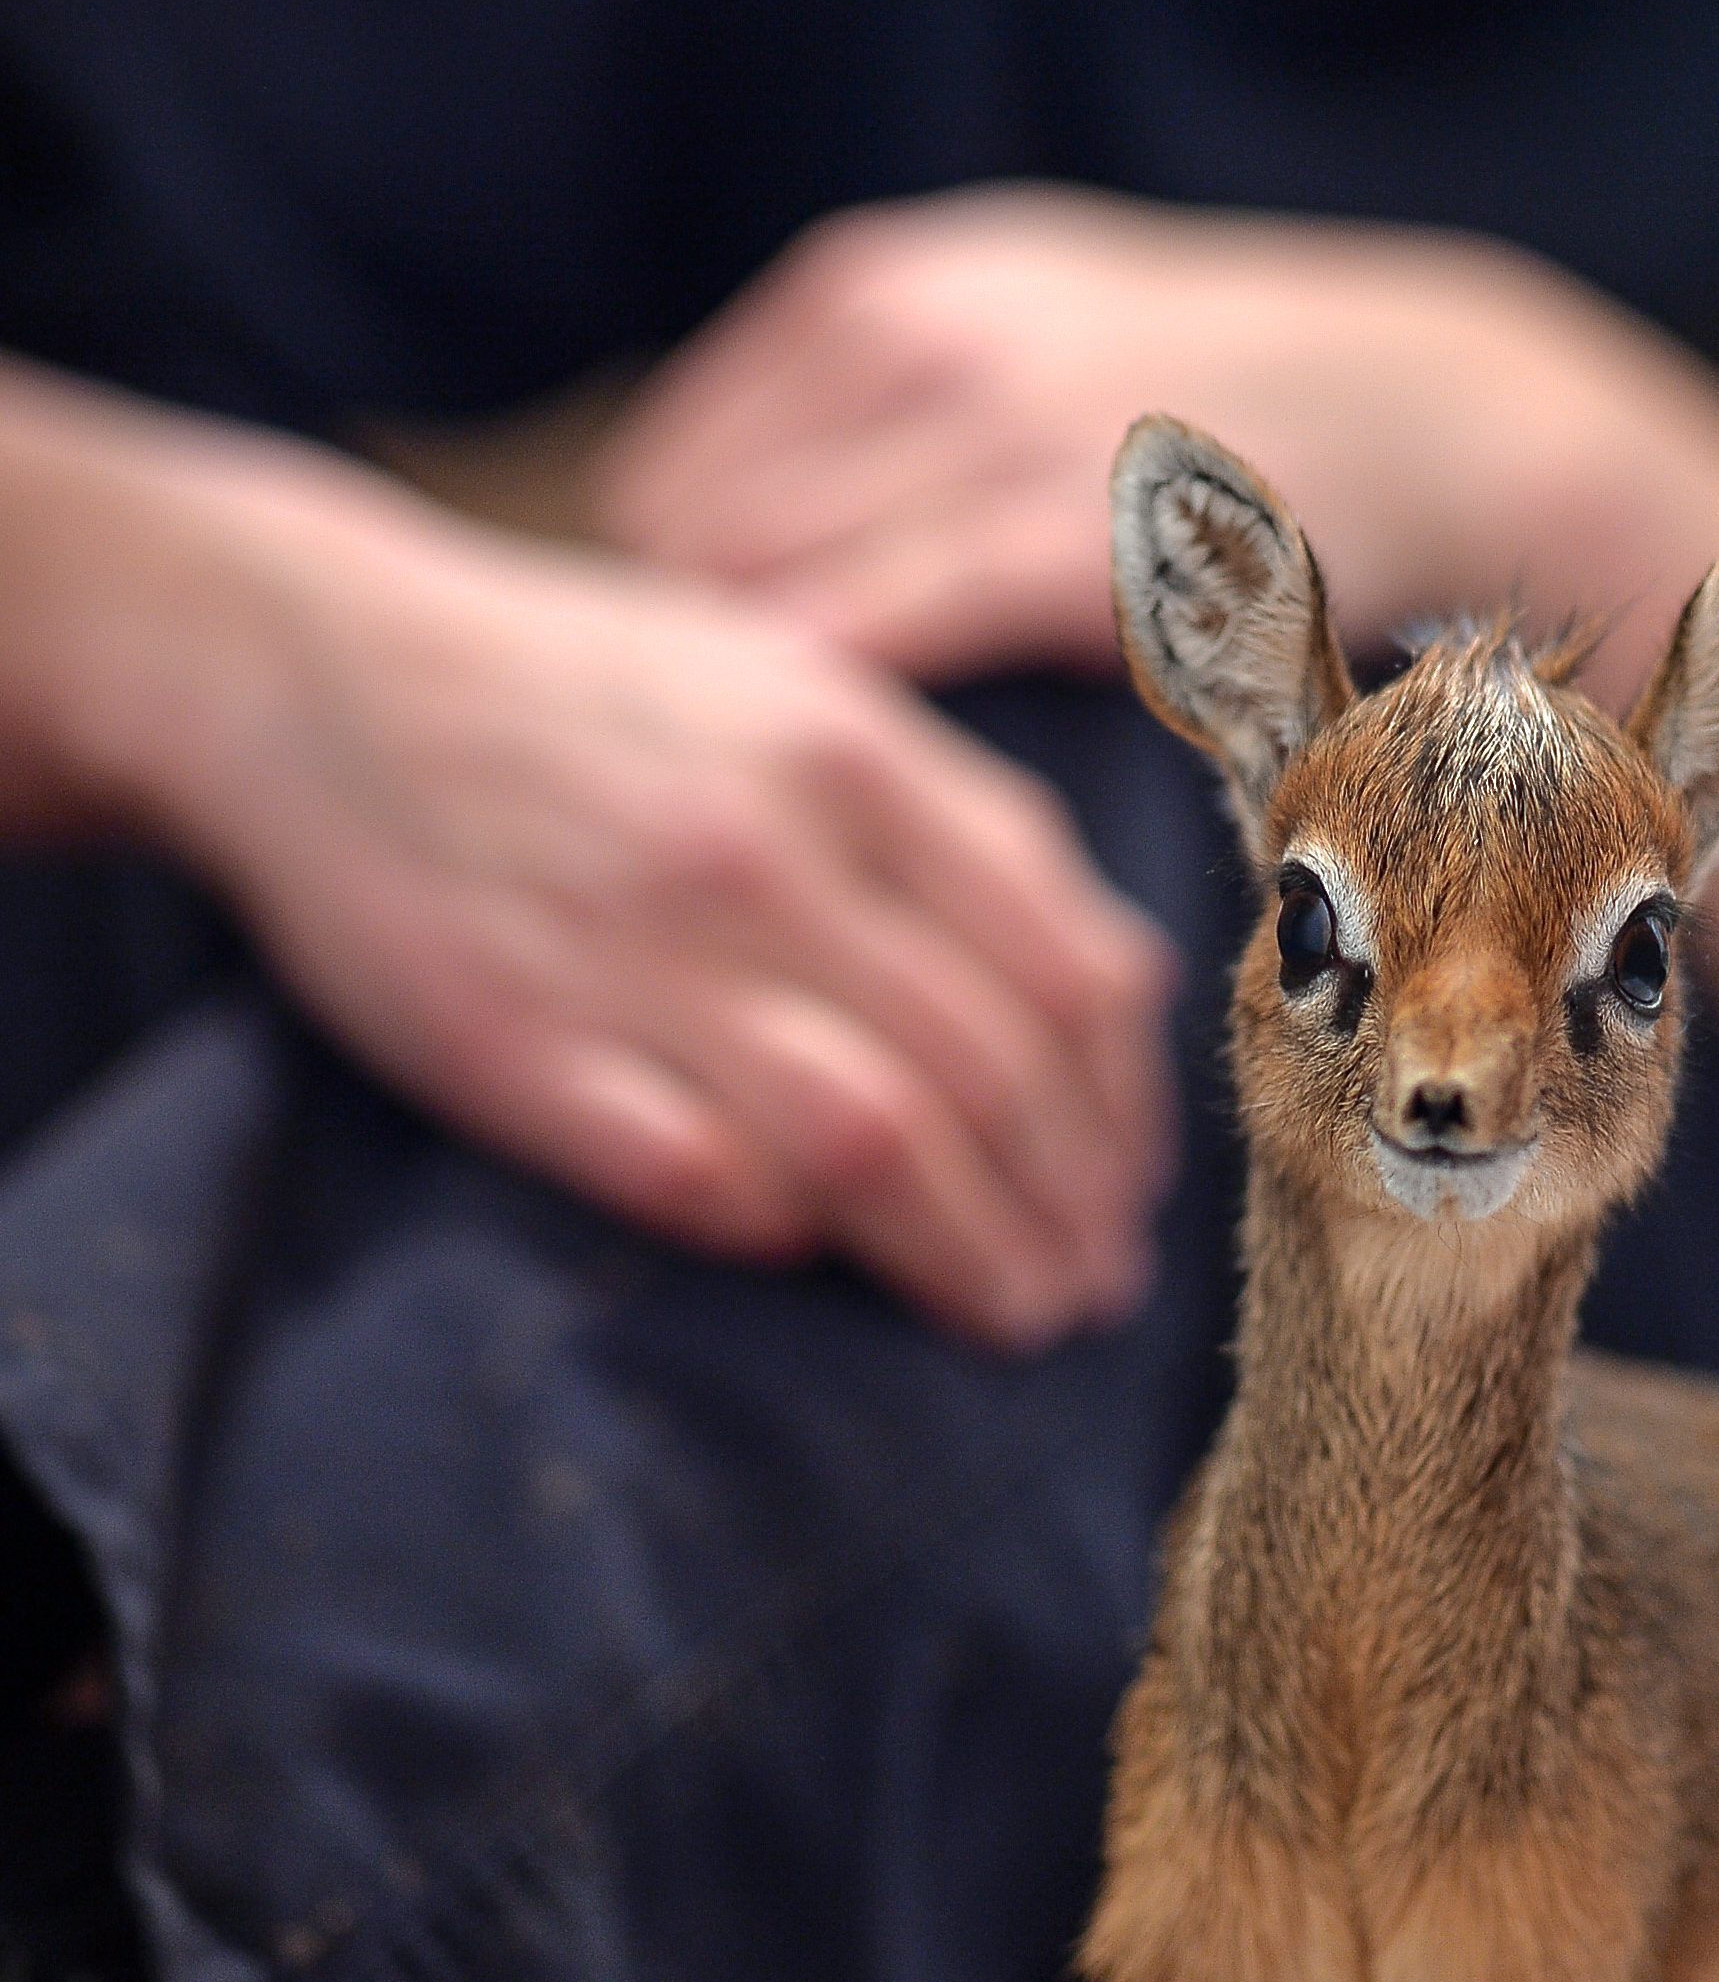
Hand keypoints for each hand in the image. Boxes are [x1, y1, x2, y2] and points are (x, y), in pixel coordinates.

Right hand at [57, 423, 1174, 1343]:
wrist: (321, 667)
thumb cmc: (584, 688)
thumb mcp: (793, 688)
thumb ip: (947, 820)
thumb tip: (1103, 983)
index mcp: (857, 756)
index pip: (1063, 964)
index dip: (1125, 1104)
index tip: (1134, 1185)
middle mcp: (769, 853)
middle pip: (993, 1073)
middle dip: (1072, 1207)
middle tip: (1097, 1287)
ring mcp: (642, 952)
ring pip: (877, 1138)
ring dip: (971, 1253)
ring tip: (1015, 1314)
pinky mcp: (517, 1045)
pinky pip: (696, 1174)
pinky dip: (782, 1230)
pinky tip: (826, 1264)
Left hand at [599, 186, 1718, 693]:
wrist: (1432, 403)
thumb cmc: (1204, 398)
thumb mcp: (1011, 316)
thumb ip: (858, 395)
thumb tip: (685, 515)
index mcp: (877, 288)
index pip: (666, 466)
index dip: (657, 596)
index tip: (683, 703)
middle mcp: (907, 334)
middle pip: (680, 533)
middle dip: (676, 659)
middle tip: (708, 786)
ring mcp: (979, 428)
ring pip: (751, 588)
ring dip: (738, 709)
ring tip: (765, 814)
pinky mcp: (1055, 537)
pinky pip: (861, 633)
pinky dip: (820, 716)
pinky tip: (838, 793)